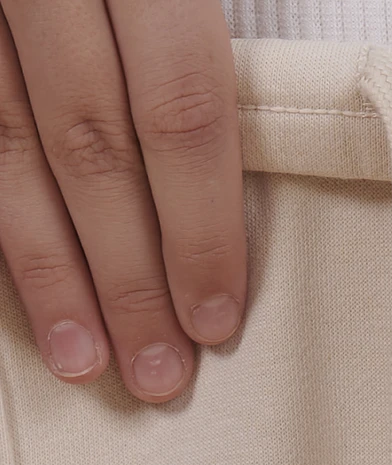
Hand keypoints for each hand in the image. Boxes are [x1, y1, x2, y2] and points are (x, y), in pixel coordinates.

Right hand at [0, 0, 244, 403]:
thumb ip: (197, 32)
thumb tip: (237, 161)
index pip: (180, 108)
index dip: (201, 225)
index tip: (216, 317)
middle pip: (91, 146)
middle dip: (127, 275)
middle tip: (158, 373)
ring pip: (4, 146)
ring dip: (46, 270)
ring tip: (84, 362)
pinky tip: (19, 289)